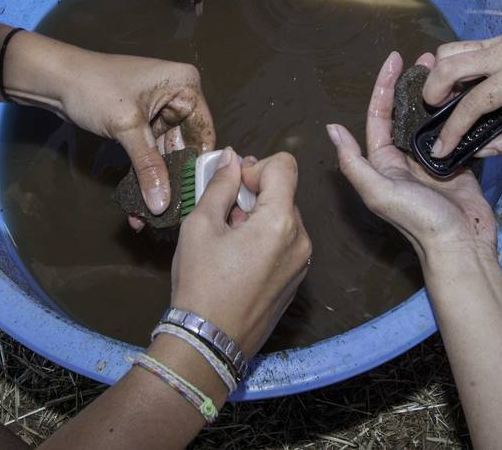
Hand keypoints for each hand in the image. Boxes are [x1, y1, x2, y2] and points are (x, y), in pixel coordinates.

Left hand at [2, 34, 214, 215]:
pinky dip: (146, 171)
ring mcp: (160, 109)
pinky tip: (142, 198)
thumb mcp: (126, 127)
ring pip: (167, 151)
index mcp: (185, 85)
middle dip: (177, 177)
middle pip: (187, 144)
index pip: (204, 130)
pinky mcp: (142, 122)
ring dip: (160, 179)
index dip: (200, 164)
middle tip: (174, 211)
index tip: (196, 197)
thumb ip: (148, 166)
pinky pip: (151, 151)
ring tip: (156, 212)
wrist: (55, 78)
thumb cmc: (95, 89)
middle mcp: (177, 95)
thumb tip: (162, 205)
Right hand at [171, 151, 310, 358]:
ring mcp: (301, 263)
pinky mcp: (296, 281)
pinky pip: (285, 244)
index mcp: (281, 222)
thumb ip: (220, 185)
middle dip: (255, 193)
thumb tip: (232, 157)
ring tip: (228, 239)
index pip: (285, 166)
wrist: (209, 344)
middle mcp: (301, 240)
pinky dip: (265, 240)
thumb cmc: (201, 283)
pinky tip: (238, 259)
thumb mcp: (200, 226)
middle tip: (224, 212)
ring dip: (259, 217)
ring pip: (284, 219)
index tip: (233, 185)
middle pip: (284, 193)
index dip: (256, 166)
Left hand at [329, 51, 496, 261]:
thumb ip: (354, 162)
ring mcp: (432, 158)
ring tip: (448, 68)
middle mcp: (404, 157)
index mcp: (382, 161)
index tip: (395, 58)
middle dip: (413, 82)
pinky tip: (466, 94)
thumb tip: (332, 128)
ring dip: (436, 93)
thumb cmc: (418, 220)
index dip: (385, 85)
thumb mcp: (378, 191)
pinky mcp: (456, 161)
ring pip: (431, 117)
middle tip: (427, 57)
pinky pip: (455, 130)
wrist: (461, 245)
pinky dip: (458, 111)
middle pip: (406, 111)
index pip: (379, 114)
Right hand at [423, 23, 501, 158]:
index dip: (453, 129)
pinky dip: (454, 66)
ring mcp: (501, 40)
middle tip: (434, 116)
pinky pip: (465, 47)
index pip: (473, 102)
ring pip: (451, 49)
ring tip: (446, 100)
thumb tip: (486, 149)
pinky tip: (463, 87)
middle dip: (433, 92)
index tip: (440, 149)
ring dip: (440, 74)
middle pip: (449, 65)